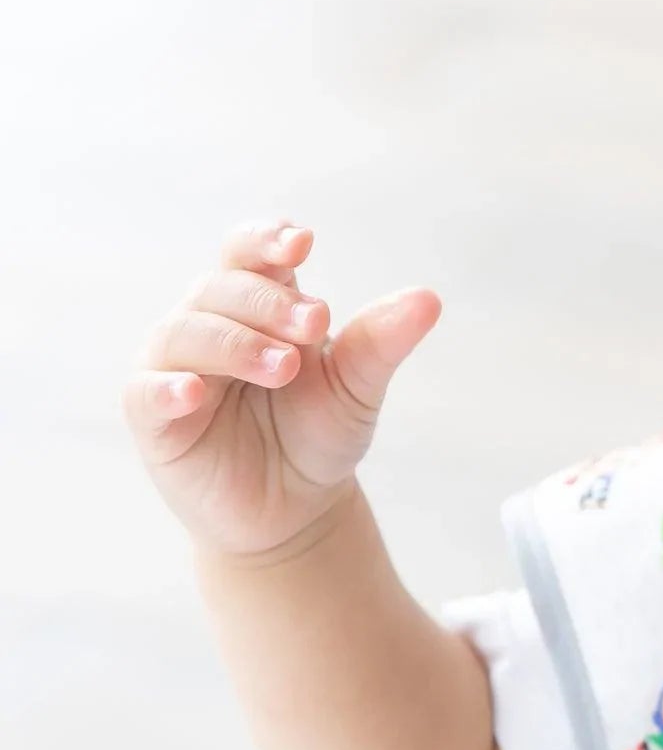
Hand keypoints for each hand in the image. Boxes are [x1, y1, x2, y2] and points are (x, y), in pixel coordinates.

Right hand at [125, 220, 440, 557]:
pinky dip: (168, 388)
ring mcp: (175, 366)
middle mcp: (210, 323)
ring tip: (284, 367)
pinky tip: (196, 393)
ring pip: (185, 331)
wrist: (296, 509)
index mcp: (259, 305)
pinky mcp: (153, 417)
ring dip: (236, 343)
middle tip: (316, 324)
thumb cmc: (319, 434)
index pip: (249, 253)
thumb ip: (382, 343)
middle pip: (223, 288)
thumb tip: (429, 298)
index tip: (302, 244)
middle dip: (269, 302)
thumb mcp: (356, 388)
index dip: (268, 241)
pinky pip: (146, 392)